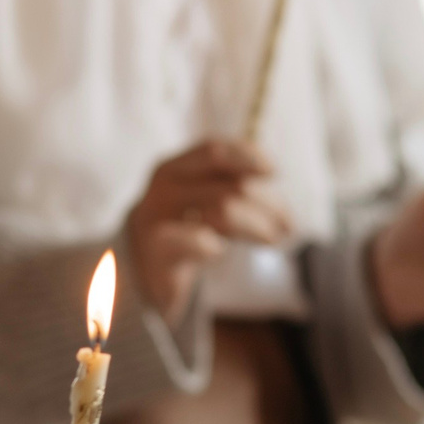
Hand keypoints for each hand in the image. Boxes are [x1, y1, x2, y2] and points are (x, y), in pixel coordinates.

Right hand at [124, 140, 294, 325]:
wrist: (135, 272)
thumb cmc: (178, 229)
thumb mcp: (199, 199)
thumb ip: (227, 184)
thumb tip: (271, 174)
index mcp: (174, 167)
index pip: (215, 150)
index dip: (248, 157)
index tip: (273, 172)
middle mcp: (163, 186)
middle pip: (232, 186)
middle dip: (269, 205)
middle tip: (288, 225)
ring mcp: (158, 217)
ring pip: (224, 210)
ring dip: (258, 226)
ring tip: (272, 239)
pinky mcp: (158, 249)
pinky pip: (199, 242)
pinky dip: (215, 246)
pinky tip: (218, 252)